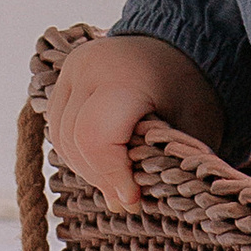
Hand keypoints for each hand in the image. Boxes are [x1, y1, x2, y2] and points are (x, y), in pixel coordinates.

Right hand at [45, 33, 222, 212]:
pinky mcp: (64, 76)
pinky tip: (104, 159)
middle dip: (101, 177)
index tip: (132, 200)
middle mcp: (88, 67)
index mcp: (124, 76)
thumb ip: (158, 164)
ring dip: (86, 167)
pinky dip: (77, 149)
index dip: (111, 176)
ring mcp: (71, 69)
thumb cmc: (192, 88)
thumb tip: (121, 206)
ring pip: (61, 136)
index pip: (97, 137)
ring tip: (117, 180)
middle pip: (76, 140)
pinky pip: (58, 124)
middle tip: (127, 198)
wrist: (181, 44)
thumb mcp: (190, 127)